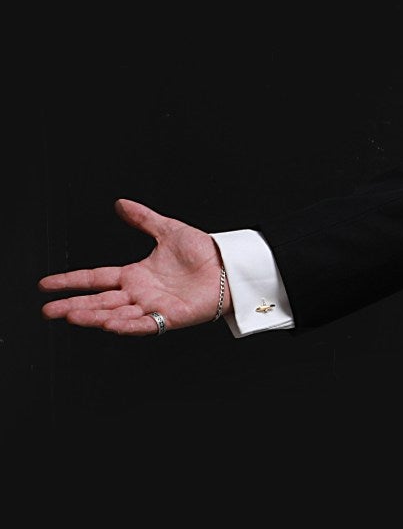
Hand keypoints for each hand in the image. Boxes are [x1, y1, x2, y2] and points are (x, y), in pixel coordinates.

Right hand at [38, 199, 228, 335]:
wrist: (231, 265)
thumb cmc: (204, 252)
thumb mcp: (169, 230)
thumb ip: (143, 219)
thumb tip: (121, 204)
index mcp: (135, 275)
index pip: (96, 278)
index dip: (71, 281)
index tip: (46, 285)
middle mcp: (140, 294)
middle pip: (100, 301)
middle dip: (73, 306)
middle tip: (48, 311)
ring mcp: (153, 307)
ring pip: (117, 314)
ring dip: (94, 316)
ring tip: (72, 316)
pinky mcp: (170, 317)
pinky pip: (146, 325)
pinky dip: (128, 325)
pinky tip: (110, 324)